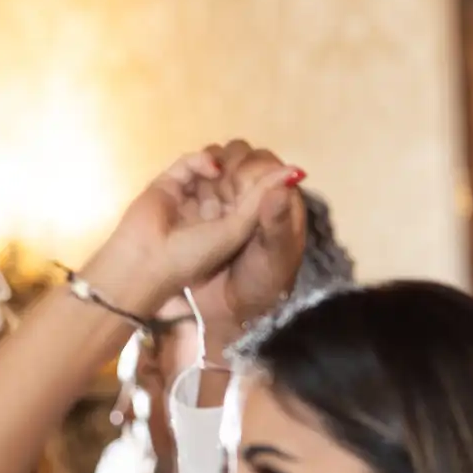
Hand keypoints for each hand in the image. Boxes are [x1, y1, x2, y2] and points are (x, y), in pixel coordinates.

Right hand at [84, 141, 304, 317]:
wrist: (165, 286)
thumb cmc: (210, 270)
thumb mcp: (253, 240)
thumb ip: (269, 203)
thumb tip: (298, 169)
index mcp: (254, 217)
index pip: (267, 177)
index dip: (264, 175)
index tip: (258, 189)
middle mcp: (228, 204)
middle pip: (243, 164)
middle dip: (242, 167)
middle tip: (237, 187)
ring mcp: (198, 195)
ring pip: (219, 159)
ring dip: (224, 162)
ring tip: (222, 181)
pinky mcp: (170, 187)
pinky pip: (190, 161)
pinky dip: (201, 159)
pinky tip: (210, 170)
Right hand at [186, 140, 308, 341]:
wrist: (231, 315)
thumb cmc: (260, 285)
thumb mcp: (275, 257)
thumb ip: (278, 219)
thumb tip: (288, 174)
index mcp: (276, 201)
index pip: (263, 163)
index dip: (248, 168)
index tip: (235, 188)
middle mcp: (251, 196)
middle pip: (239, 158)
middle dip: (226, 167)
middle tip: (217, 191)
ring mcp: (225, 203)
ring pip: (216, 167)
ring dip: (206, 173)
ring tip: (200, 195)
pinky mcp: (201, 212)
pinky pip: (195, 184)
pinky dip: (189, 182)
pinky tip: (184, 197)